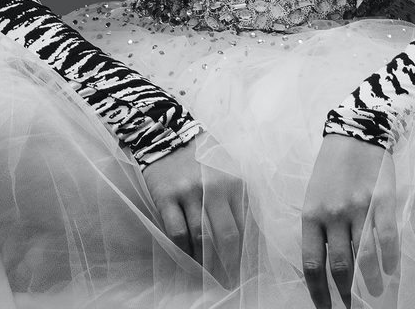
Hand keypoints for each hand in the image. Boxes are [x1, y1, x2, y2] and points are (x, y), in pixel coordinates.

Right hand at [141, 137, 244, 283]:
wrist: (168, 134)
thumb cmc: (201, 155)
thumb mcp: (227, 169)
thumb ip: (238, 197)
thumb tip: (247, 232)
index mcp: (234, 181)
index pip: (244, 225)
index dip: (244, 251)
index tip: (242, 268)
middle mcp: (214, 188)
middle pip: (226, 236)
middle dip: (228, 264)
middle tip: (226, 280)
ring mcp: (189, 193)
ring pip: (201, 238)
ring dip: (205, 260)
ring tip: (207, 273)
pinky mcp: (167, 197)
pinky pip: (177, 232)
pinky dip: (183, 249)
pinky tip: (186, 255)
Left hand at [301, 134, 399, 308]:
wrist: (356, 132)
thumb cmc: (331, 168)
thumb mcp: (314, 196)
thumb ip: (318, 228)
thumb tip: (323, 267)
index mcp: (311, 215)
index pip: (312, 264)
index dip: (319, 293)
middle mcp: (334, 214)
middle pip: (341, 266)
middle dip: (347, 294)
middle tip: (353, 307)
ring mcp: (359, 207)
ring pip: (366, 257)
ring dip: (371, 283)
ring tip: (376, 295)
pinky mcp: (382, 200)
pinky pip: (388, 238)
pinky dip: (391, 259)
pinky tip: (392, 270)